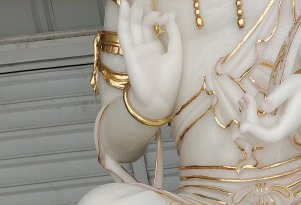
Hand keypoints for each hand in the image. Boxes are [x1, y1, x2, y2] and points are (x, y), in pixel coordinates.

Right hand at [118, 0, 182, 122]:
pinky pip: (125, 33)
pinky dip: (124, 20)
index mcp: (157, 46)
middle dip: (143, 8)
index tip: (166, 16)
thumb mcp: (176, 54)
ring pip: (133, 25)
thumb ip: (173, 34)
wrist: (158, 99)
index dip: (159, 16)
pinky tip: (125, 6)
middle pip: (142, 21)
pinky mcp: (129, 53)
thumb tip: (170, 14)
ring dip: (135, 11)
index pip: (153, 25)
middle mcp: (145, 46)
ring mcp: (136, 49)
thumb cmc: (169, 81)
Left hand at [236, 73, 300, 144]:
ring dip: (246, 118)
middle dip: (248, 121)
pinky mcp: (274, 123)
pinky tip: (245, 100)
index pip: (271, 137)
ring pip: (258, 132)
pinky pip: (259, 125)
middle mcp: (283, 130)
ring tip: (243, 98)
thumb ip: (278, 96)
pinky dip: (249, 115)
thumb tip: (263, 106)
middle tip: (245, 97)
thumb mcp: (291, 85)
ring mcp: (277, 128)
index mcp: (289, 123)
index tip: (242, 127)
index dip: (256, 134)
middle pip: (261, 136)